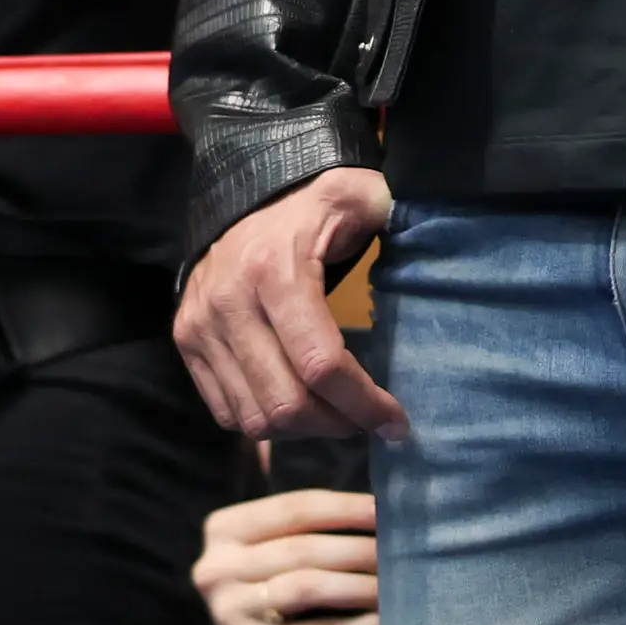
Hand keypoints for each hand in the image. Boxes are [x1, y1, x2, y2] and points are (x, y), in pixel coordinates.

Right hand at [174, 167, 404, 440]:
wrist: (243, 193)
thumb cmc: (313, 204)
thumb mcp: (358, 196)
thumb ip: (396, 215)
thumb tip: (439, 243)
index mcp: (274, 269)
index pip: (321, 364)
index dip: (364, 405)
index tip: (397, 421)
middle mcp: (228, 302)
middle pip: (285, 404)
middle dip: (336, 425)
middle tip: (367, 420)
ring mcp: (200, 325)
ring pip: (254, 418)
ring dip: (303, 431)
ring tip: (335, 414)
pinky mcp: (186, 340)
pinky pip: (225, 412)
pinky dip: (265, 422)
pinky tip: (298, 404)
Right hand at [198, 485, 380, 624]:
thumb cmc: (279, 596)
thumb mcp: (280, 553)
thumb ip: (310, 526)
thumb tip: (378, 503)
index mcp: (222, 530)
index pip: (291, 508)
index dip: (342, 508)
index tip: (384, 510)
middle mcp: (214, 568)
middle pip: (301, 548)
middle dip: (356, 549)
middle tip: (398, 552)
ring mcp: (227, 611)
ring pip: (307, 587)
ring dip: (358, 585)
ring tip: (393, 585)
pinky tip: (381, 621)